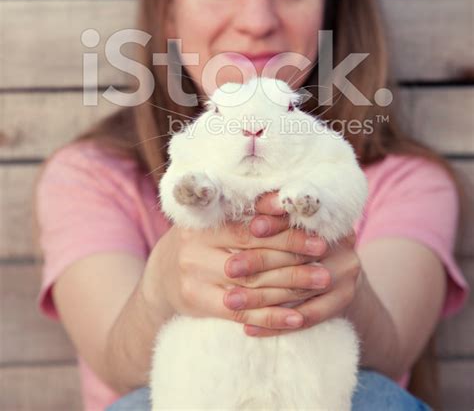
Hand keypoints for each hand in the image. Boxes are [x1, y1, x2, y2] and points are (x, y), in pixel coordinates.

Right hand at [144, 202, 327, 331]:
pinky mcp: (196, 302)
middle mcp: (194, 247)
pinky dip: (270, 317)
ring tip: (322, 282)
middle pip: (253, 255)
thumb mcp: (216, 220)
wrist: (162, 275)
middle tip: (325, 258)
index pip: (250, 228)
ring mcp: (193, 276)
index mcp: (203, 221)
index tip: (317, 234)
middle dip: (294, 257)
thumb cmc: (202, 239)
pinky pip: (240, 312)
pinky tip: (296, 318)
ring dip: (290, 286)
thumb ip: (246, 210)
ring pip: (250, 284)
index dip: (285, 230)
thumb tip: (288, 197)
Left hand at [222, 192, 360, 336]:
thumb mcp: (288, 221)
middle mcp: (343, 244)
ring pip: (298, 289)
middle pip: (297, 256)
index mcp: (328, 218)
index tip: (249, 228)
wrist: (336, 268)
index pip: (300, 220)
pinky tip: (249, 327)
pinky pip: (308, 316)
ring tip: (231, 301)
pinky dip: (276, 324)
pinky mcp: (344, 300)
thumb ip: (272, 211)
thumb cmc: (298, 237)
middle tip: (229, 268)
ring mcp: (346, 274)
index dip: (274, 223)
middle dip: (260, 262)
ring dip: (261, 298)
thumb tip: (249, 204)